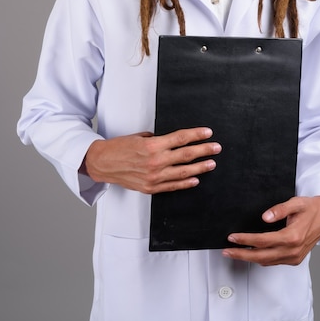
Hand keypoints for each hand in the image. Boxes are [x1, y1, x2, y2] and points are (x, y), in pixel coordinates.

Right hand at [83, 127, 220, 193]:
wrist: (103, 163)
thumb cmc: (120, 147)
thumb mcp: (140, 136)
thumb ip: (158, 140)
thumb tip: (173, 141)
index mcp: (153, 145)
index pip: (181, 138)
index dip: (196, 135)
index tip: (208, 133)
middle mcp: (156, 161)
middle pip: (186, 155)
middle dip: (204, 150)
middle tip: (216, 148)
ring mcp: (154, 176)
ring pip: (183, 172)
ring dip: (200, 168)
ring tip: (211, 163)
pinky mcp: (151, 187)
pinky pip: (173, 186)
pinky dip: (186, 183)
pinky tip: (196, 179)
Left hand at [222, 196, 319, 265]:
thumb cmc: (311, 207)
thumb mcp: (296, 202)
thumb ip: (279, 209)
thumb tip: (265, 217)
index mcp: (293, 236)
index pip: (263, 241)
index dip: (246, 240)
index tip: (232, 237)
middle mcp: (293, 250)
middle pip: (262, 256)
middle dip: (242, 254)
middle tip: (227, 251)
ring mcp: (295, 257)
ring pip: (267, 261)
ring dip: (250, 258)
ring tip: (235, 252)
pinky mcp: (295, 259)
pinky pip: (274, 262)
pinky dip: (261, 258)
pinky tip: (252, 253)